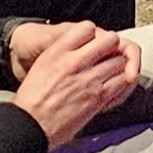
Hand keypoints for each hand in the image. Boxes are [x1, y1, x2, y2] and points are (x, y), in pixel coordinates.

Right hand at [9, 24, 145, 146]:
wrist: (30, 126)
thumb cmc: (31, 100)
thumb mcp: (41, 66)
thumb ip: (62, 53)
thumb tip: (80, 48)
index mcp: (57, 52)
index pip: (87, 27)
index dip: (95, 34)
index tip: (94, 43)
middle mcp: (75, 62)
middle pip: (110, 40)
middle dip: (112, 47)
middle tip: (109, 56)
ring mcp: (89, 79)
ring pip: (120, 61)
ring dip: (119, 66)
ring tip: (112, 73)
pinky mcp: (99, 96)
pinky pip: (123, 81)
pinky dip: (123, 83)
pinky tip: (115, 87)